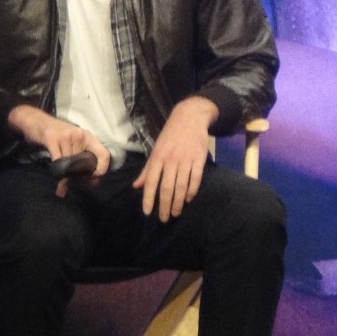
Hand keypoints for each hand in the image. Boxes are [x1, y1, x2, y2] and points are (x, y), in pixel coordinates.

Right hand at [7, 104, 110, 176]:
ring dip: (66, 175)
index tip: (94, 180)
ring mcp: (66, 136)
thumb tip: (84, 180)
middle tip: (73, 184)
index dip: (102, 170)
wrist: (35, 120)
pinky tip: (56, 174)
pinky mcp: (52, 139)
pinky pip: (58, 160)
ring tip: (62, 182)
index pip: (104, 155)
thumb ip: (78, 157)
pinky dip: (57, 170)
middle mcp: (79, 135)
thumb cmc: (56, 133)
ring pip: (70, 163)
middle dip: (79, 176)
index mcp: (88, 137)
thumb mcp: (72, 142)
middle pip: (85, 163)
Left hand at [133, 96, 216, 221]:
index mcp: (158, 157)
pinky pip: (196, 178)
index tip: (148, 212)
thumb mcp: (156, 149)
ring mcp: (186, 159)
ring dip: (178, 202)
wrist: (190, 117)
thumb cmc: (170, 135)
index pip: (151, 182)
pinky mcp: (199, 158)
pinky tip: (189, 199)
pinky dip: (192, 191)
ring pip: (181, 186)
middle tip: (164, 218)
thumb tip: (136, 186)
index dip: (149, 198)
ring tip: (176, 213)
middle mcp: (171, 159)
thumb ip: (147, 169)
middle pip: (167, 187)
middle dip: (164, 205)